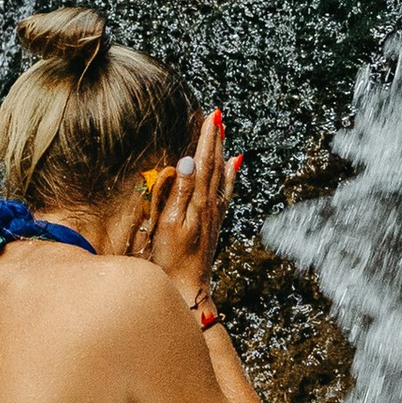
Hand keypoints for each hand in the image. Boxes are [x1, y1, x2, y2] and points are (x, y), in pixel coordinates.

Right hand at [143, 104, 238, 309]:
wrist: (188, 287)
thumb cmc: (171, 259)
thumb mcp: (169, 223)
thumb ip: (180, 190)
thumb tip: (187, 159)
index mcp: (198, 200)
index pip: (204, 161)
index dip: (207, 137)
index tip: (211, 115)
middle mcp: (210, 204)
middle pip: (215, 164)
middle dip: (216, 138)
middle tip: (218, 115)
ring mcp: (214, 214)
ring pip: (221, 175)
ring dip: (221, 152)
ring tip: (223, 133)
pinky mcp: (214, 223)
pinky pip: (225, 191)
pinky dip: (229, 175)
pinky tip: (233, 166)